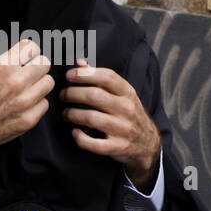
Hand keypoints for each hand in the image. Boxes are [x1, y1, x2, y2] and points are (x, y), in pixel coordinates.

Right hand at [0, 39, 52, 169]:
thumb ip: (6, 60)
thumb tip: (26, 51)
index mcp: (3, 67)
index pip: (31, 47)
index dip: (28, 52)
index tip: (25, 58)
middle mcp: (15, 83)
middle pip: (45, 63)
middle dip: (36, 67)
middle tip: (28, 74)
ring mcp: (24, 102)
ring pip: (48, 83)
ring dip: (38, 85)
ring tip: (25, 90)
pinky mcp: (28, 120)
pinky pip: (44, 104)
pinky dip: (36, 104)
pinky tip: (22, 106)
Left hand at [59, 60, 160, 191]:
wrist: (148, 142)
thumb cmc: (129, 114)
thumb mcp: (122, 94)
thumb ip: (101, 78)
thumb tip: (80, 63)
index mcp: (127, 93)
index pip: (107, 77)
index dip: (85, 74)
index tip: (70, 76)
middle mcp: (127, 109)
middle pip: (95, 96)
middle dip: (73, 94)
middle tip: (63, 95)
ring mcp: (123, 129)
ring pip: (92, 118)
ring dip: (73, 114)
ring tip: (65, 113)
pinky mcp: (118, 147)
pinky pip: (96, 144)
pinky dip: (81, 139)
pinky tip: (75, 132)